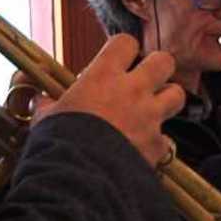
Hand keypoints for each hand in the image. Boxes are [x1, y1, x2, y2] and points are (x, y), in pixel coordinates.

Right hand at [35, 34, 184, 167]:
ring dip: (168, 100)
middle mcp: (133, 91)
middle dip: (158, 67)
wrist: (81, 177)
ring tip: (154, 108)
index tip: (118, 59)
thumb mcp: (47, 118)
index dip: (124, 48)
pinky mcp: (158, 145)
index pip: (126, 42)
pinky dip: (158, 144)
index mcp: (104, 77)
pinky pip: (167, 140)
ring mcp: (150, 117)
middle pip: (163, 61)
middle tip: (146, 78)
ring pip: (177, 95)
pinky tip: (145, 149)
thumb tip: (43, 102)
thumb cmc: (60, 142)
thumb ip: (50, 105)